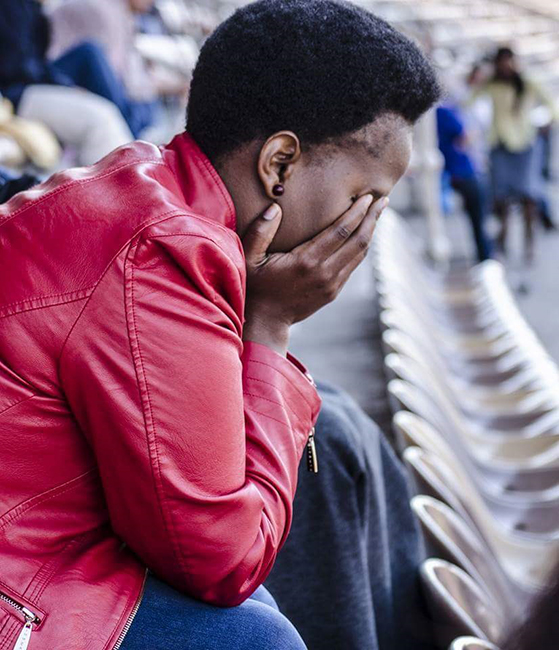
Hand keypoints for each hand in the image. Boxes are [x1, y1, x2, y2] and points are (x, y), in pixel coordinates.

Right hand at [242, 194, 387, 354]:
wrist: (266, 321)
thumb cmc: (255, 286)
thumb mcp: (248, 258)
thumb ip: (259, 231)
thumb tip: (275, 207)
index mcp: (306, 261)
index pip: (341, 231)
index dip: (357, 212)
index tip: (368, 196)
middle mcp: (324, 273)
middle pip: (359, 240)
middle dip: (373, 218)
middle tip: (383, 199)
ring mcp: (331, 284)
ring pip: (360, 254)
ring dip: (371, 232)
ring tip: (378, 213)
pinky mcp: (333, 292)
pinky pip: (353, 265)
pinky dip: (361, 248)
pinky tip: (363, 235)